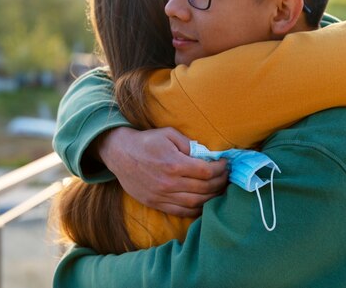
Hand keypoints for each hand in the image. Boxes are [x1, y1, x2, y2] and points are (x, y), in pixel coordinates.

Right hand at [95, 127, 228, 216]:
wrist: (119, 153)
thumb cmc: (146, 141)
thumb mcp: (168, 134)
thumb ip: (189, 144)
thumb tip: (208, 155)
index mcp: (174, 164)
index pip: (207, 171)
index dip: (221, 168)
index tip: (225, 163)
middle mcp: (169, 183)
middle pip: (205, 188)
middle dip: (220, 182)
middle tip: (226, 176)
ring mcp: (162, 195)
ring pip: (196, 203)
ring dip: (212, 197)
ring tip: (219, 189)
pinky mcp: (155, 203)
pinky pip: (182, 212)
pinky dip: (196, 210)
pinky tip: (204, 202)